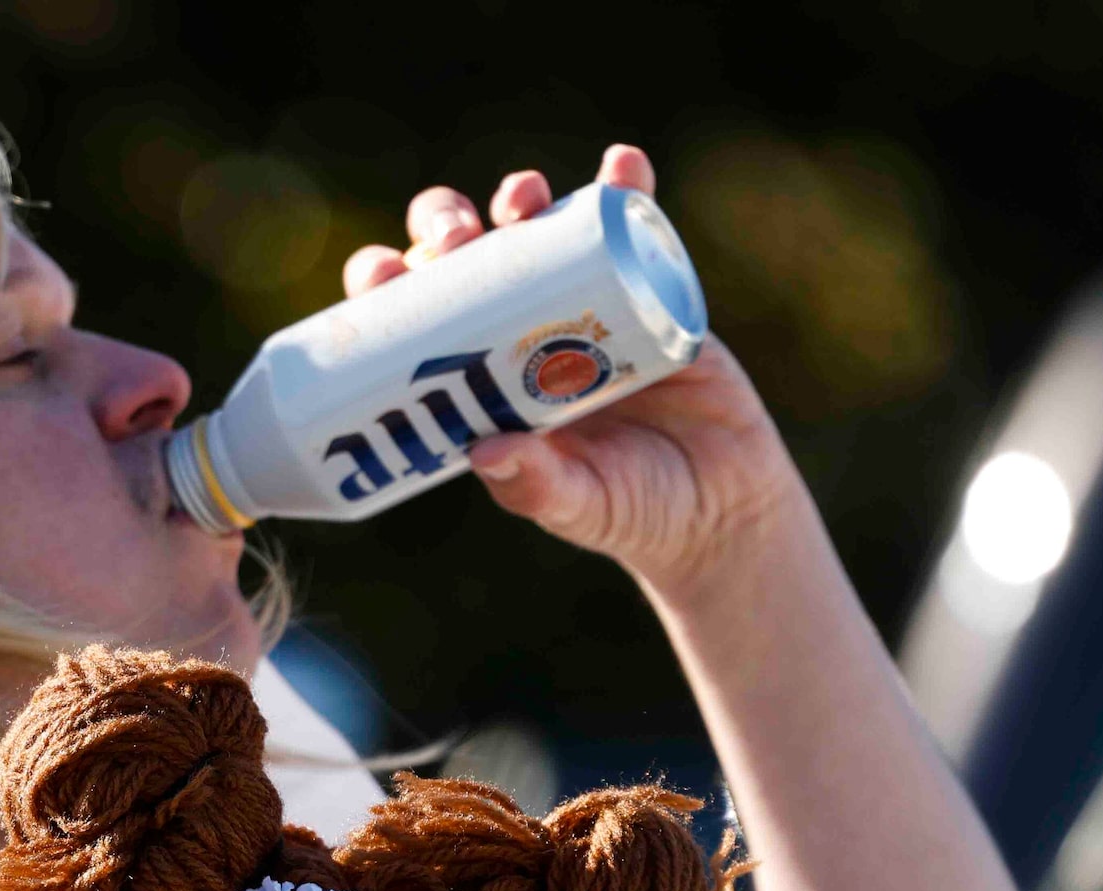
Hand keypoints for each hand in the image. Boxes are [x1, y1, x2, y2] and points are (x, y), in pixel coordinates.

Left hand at [342, 145, 804, 598]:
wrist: (723, 504)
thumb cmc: (632, 511)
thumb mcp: (577, 505)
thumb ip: (535, 486)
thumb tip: (482, 452)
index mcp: (481, 380)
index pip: (414, 318)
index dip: (388, 285)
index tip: (379, 276)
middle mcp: (521, 330)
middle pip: (464, 256)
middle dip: (446, 228)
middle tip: (458, 238)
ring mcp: (584, 300)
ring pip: (535, 227)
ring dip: (519, 199)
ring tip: (524, 199)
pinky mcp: (650, 285)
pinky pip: (633, 224)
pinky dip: (626, 188)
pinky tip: (621, 167)